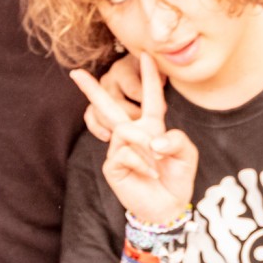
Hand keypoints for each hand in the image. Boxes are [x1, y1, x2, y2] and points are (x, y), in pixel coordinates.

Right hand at [71, 53, 196, 225]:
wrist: (167, 207)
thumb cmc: (176, 177)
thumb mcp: (187, 154)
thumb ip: (176, 138)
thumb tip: (149, 139)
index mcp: (152, 126)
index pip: (151, 97)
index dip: (150, 77)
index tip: (147, 55)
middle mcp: (132, 133)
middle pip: (110, 106)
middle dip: (92, 89)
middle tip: (75, 72)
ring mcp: (119, 148)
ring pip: (126, 131)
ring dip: (147, 148)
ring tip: (157, 165)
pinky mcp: (112, 164)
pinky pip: (124, 152)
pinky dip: (142, 163)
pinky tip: (149, 174)